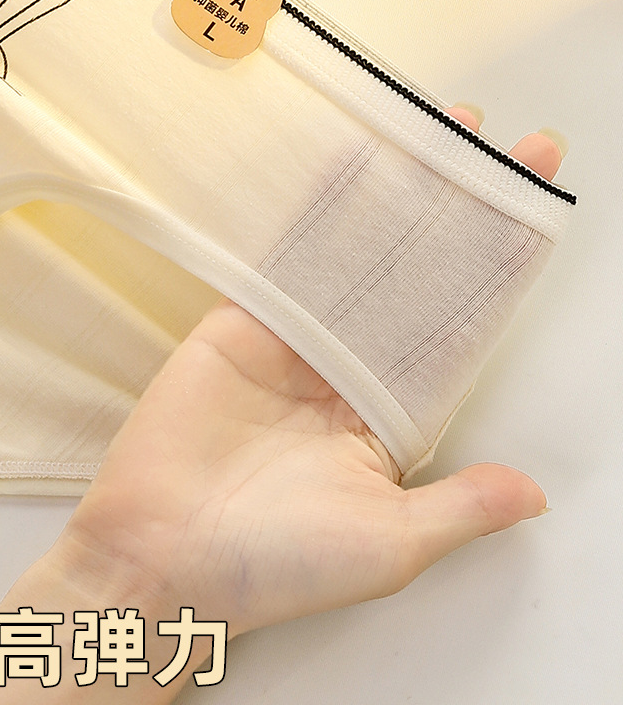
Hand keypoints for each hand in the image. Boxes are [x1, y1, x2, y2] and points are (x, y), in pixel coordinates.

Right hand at [49, 118, 562, 636]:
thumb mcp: (390, 547)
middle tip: (515, 148)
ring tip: (452, 134)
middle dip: (471, 212)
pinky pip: (294, 258)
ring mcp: (296, 344)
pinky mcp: (241, 324)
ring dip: (407, 194)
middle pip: (423, 275)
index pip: (461, 327)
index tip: (544, 211)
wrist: (161, 561)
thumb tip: (536, 493)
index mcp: (392, 422)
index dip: (504, 270)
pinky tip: (359, 167)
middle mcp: (350, 374)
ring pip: (365, 254)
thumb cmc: (272, 569)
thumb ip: (463, 507)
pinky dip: (326, 210)